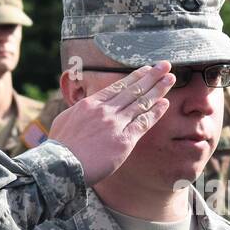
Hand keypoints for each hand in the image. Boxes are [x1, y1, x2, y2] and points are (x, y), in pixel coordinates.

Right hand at [49, 62, 173, 184]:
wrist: (61, 165)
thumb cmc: (59, 148)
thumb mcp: (64, 121)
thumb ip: (77, 113)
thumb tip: (80, 110)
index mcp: (90, 105)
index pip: (117, 87)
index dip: (134, 77)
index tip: (145, 69)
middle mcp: (105, 110)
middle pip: (133, 90)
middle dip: (151, 76)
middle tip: (165, 65)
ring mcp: (115, 124)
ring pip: (140, 103)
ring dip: (158, 89)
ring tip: (171, 78)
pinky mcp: (124, 140)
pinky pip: (143, 123)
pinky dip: (155, 112)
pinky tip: (165, 103)